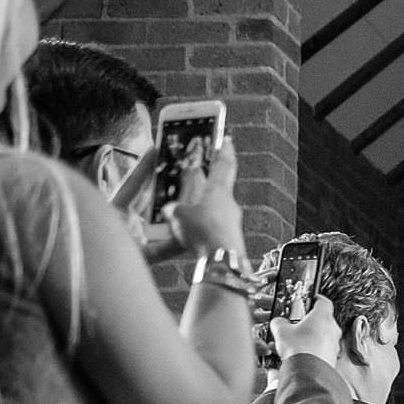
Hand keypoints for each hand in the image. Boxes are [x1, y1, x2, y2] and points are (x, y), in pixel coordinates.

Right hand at [167, 135, 245, 260]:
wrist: (222, 264)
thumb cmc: (204, 234)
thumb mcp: (180, 216)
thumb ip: (175, 210)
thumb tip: (171, 210)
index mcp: (218, 191)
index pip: (224, 164)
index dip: (224, 150)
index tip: (227, 139)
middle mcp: (229, 205)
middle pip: (218, 188)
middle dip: (207, 182)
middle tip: (197, 176)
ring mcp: (232, 223)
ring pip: (215, 208)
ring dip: (203, 207)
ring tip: (186, 209)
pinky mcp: (230, 239)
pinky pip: (214, 226)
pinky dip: (203, 225)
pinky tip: (192, 232)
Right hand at [269, 292, 341, 364]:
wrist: (308, 373)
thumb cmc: (300, 349)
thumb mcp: (281, 331)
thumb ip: (279, 322)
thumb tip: (279, 322)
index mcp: (323, 316)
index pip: (323, 301)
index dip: (316, 299)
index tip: (310, 300)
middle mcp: (333, 329)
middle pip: (323, 319)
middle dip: (310, 321)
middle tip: (297, 323)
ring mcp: (334, 344)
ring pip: (323, 335)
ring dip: (311, 336)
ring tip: (295, 341)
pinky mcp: (333, 357)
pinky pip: (322, 349)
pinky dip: (313, 349)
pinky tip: (300, 353)